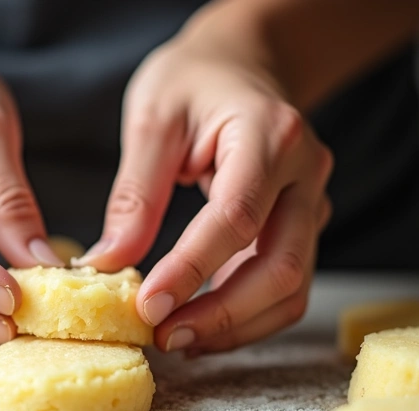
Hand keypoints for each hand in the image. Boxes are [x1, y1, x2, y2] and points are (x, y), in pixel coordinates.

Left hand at [78, 26, 332, 354]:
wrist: (244, 63)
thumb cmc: (194, 81)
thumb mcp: (151, 119)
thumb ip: (134, 194)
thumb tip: (106, 265)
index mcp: (270, 135)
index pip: (236, 218)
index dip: (192, 270)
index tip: (147, 307)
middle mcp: (306, 175)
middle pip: (280, 268)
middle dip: (221, 316)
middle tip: (163, 338)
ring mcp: (312, 204)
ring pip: (291, 289)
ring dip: (236, 326)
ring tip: (177, 339)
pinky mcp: (303, 227)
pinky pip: (285, 286)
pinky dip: (246, 315)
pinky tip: (200, 323)